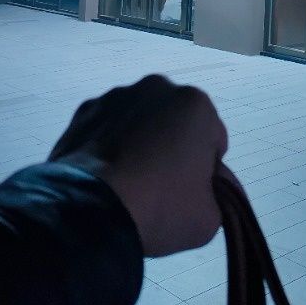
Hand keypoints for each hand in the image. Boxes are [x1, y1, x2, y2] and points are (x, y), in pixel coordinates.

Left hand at [48, 75, 227, 256]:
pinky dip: (108, 146)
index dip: (205, 170)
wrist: (90, 212)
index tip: (189, 192)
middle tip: (159, 188)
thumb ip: (220, 195)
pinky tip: (103, 177)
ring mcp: (117, 96)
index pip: (212, 140)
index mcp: (196, 104)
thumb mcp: (209, 217)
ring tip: (127, 184)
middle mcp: (158, 88)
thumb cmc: (161, 207)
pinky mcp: (85, 111)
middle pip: (175, 123)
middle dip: (171, 148)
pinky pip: (106, 129)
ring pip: (139, 122)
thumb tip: (215, 187)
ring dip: (138, 143)